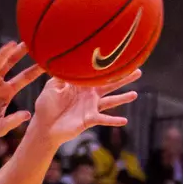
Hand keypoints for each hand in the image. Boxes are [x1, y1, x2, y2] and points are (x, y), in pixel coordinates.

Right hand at [0, 42, 42, 141]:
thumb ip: (12, 121)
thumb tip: (28, 114)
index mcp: (6, 93)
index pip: (23, 79)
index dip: (34, 71)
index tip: (47, 63)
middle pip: (10, 65)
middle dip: (20, 54)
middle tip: (32, 42)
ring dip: (4, 54)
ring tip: (13, 43)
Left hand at [23, 70, 141, 145]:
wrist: (44, 126)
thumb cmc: (46, 106)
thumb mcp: (52, 86)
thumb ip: (61, 74)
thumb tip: (65, 59)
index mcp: (82, 86)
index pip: (98, 74)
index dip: (108, 67)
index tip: (120, 57)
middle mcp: (90, 95)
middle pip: (110, 85)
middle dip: (124, 78)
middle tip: (138, 70)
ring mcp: (91, 108)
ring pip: (110, 101)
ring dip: (123, 98)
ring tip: (135, 94)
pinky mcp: (89, 120)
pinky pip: (103, 119)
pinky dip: (113, 120)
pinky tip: (124, 121)